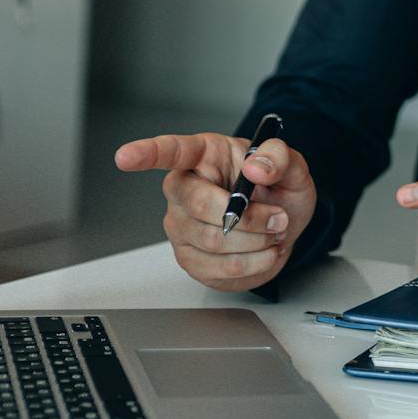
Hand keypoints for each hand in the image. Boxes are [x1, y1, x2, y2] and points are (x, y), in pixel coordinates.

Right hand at [113, 131, 316, 292]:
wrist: (283, 227)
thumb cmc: (278, 190)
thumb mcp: (292, 166)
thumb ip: (280, 157)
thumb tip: (256, 167)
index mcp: (204, 156)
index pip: (169, 151)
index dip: (146, 153)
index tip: (125, 157)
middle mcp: (184, 189)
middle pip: (200, 206)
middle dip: (250, 218)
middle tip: (278, 217)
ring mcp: (181, 225)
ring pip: (214, 241)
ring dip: (256, 242)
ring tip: (272, 232)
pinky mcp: (189, 258)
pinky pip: (220, 267)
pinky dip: (254, 263)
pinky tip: (262, 251)